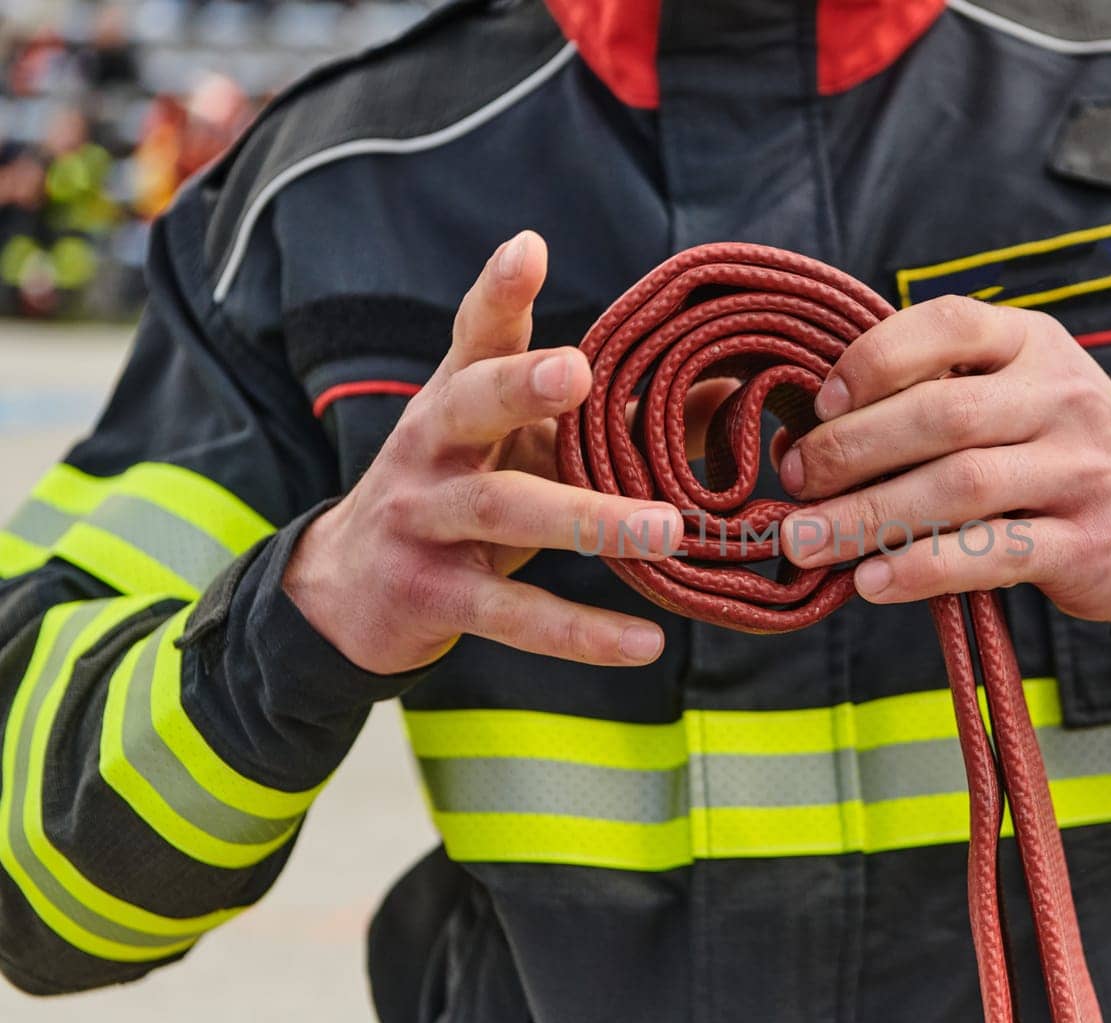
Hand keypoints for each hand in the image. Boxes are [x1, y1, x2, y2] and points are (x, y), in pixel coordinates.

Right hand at [284, 232, 733, 673]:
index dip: (498, 293)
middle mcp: (432, 449)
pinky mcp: (433, 597)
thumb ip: (606, 420)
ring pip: (503, 512)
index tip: (527, 249)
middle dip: (520, 386)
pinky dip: (579, 632)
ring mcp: (425, 522)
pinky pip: (511, 617)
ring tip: (667, 530)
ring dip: (587, 519)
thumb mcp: (522, 447)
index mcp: (455, 399)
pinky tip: (646, 644)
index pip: (475, 336)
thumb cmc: (460, 494)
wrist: (348, 591)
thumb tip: (721, 393)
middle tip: (580, 371)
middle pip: (469, 406)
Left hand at [775, 296, 1110, 627]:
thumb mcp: (1023, 387)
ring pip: (958, 487)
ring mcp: (1080, 471)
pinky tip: (872, 580)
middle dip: (850, 450)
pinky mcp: (1085, 544)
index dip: (873, 360)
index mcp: (1034, 343)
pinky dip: (922, 568)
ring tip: (806, 540)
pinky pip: (991, 554)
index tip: (819, 404)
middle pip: (941, 415)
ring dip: (868, 516)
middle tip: (793, 482)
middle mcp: (1062, 397)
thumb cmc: (1064, 446)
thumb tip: (815, 419)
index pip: (946, 326)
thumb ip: (941, 384)